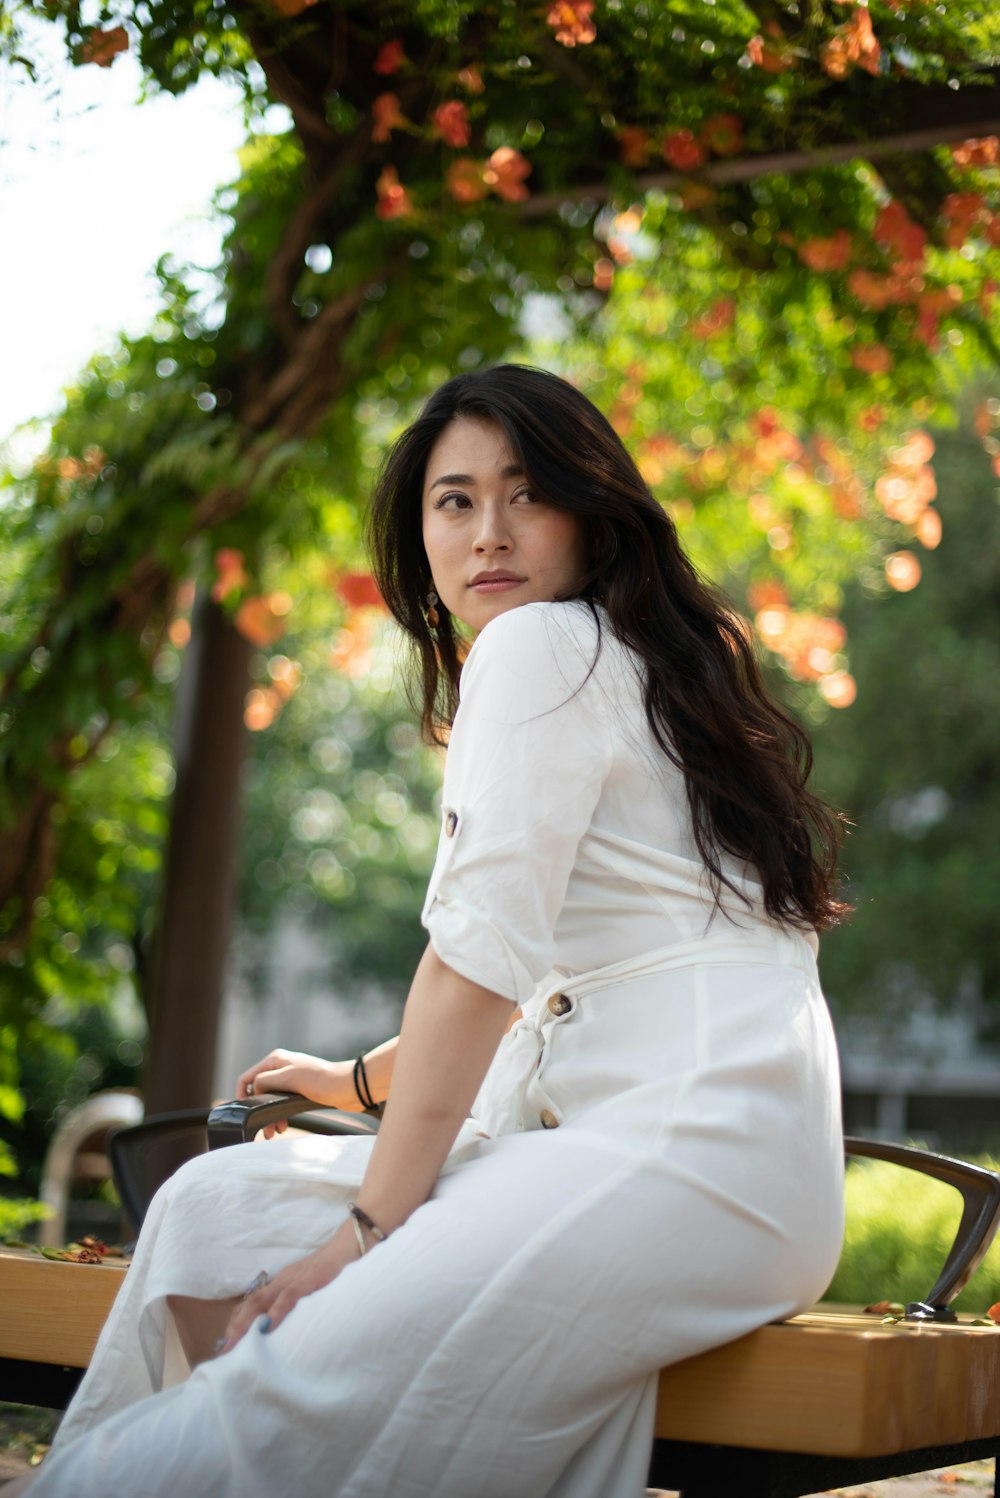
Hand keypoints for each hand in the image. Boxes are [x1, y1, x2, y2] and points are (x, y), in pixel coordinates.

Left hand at [217, 1224, 359, 1352]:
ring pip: (262, 1301)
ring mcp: (295, 1279)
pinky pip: (289, 1296)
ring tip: (235, 1343)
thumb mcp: (313, 1287)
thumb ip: (300, 1302)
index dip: (238, 1323)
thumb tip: (290, 1326)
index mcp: (283, 1283)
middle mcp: (283, 1281)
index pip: (253, 1303)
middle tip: (224, 1352)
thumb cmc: (335, 1267)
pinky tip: (268, 1326)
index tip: (227, 1345)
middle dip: (235, 1328)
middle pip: (251, 1304)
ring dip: (246, 1322)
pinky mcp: (310, 1279)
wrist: (352, 1241)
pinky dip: (276, 1311)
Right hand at [236, 1049, 359, 1138]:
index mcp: (275, 1060)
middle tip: (265, 1132)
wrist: (347, 1087)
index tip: (243, 1112)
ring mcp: (290, 1078)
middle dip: (259, 1111)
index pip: (247, 1077)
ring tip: (274, 1132)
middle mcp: (280, 1067)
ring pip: (270, 1100)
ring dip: (270, 1116)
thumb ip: (265, 1082)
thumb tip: (253, 1088)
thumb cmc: (320, 1081)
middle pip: (259, 1091)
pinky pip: (282, 1103)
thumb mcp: (287, 1078)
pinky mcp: (299, 1089)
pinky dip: (280, 1114)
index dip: (241, 1094)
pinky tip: (283, 1126)